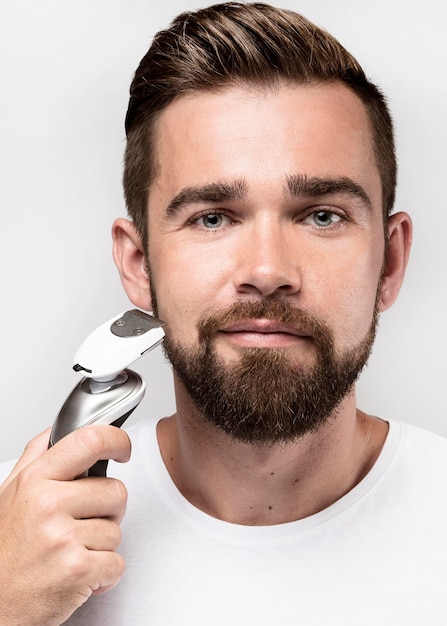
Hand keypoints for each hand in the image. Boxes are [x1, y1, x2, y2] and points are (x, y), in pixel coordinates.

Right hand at [0, 425, 130, 625]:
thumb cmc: (3, 551)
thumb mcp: (10, 494)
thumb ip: (36, 457)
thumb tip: (58, 429)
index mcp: (34, 480)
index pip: (89, 441)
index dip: (117, 440)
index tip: (122, 449)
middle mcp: (47, 504)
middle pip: (116, 490)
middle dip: (107, 511)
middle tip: (82, 525)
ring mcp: (62, 537)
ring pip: (117, 530)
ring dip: (101, 546)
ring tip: (72, 552)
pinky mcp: (77, 570)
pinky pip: (117, 563)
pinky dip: (104, 575)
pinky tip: (79, 575)